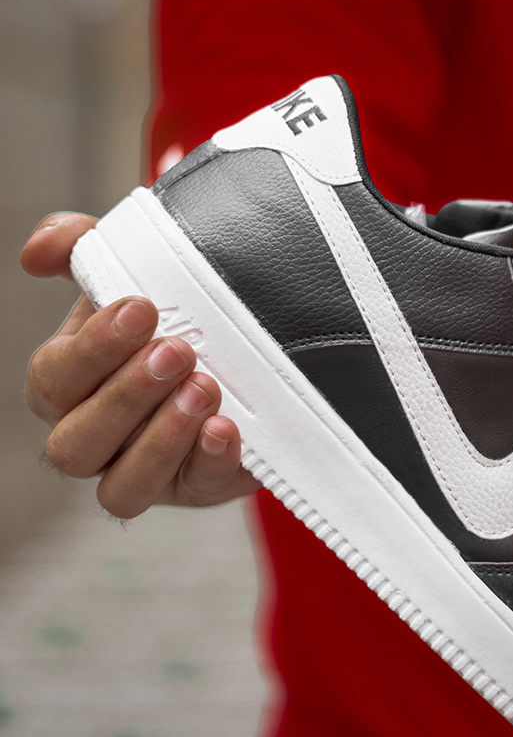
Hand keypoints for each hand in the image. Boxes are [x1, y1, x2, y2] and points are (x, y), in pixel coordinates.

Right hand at [21, 212, 259, 516]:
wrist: (248, 355)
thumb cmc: (172, 316)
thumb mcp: (133, 272)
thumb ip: (84, 247)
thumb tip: (40, 249)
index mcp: (68, 383)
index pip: (54, 378)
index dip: (93, 349)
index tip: (142, 309)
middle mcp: (95, 436)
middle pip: (75, 443)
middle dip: (126, 396)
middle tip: (178, 351)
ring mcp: (144, 470)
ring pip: (121, 488)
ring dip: (161, 437)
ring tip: (205, 388)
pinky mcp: (196, 486)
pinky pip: (192, 489)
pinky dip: (207, 461)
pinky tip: (226, 431)